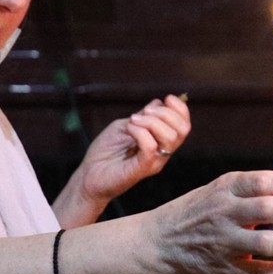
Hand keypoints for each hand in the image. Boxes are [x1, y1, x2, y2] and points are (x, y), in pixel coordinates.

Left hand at [67, 95, 191, 218]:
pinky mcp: (142, 169)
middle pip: (182, 129)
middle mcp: (162, 153)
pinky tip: (129, 129)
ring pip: (170, 137)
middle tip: (144, 112)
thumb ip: (144, 116)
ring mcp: (154, 162)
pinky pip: (151, 147)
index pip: (184, 125)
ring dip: (151, 122)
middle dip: (165, 113)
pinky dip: (140, 132)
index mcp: (161, 142)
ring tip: (133, 121)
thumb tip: (158, 103)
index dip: (181, 108)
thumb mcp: (126, 125)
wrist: (88, 175)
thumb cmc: (106, 151)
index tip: (167, 98)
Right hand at [150, 170, 272, 273]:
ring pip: (264, 243)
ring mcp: (223, 243)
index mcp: (226, 188)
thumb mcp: (222, 189)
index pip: (263, 182)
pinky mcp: (223, 270)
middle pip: (267, 210)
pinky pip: (256, 273)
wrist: (160, 241)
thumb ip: (256, 190)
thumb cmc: (201, 211)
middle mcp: (224, 213)